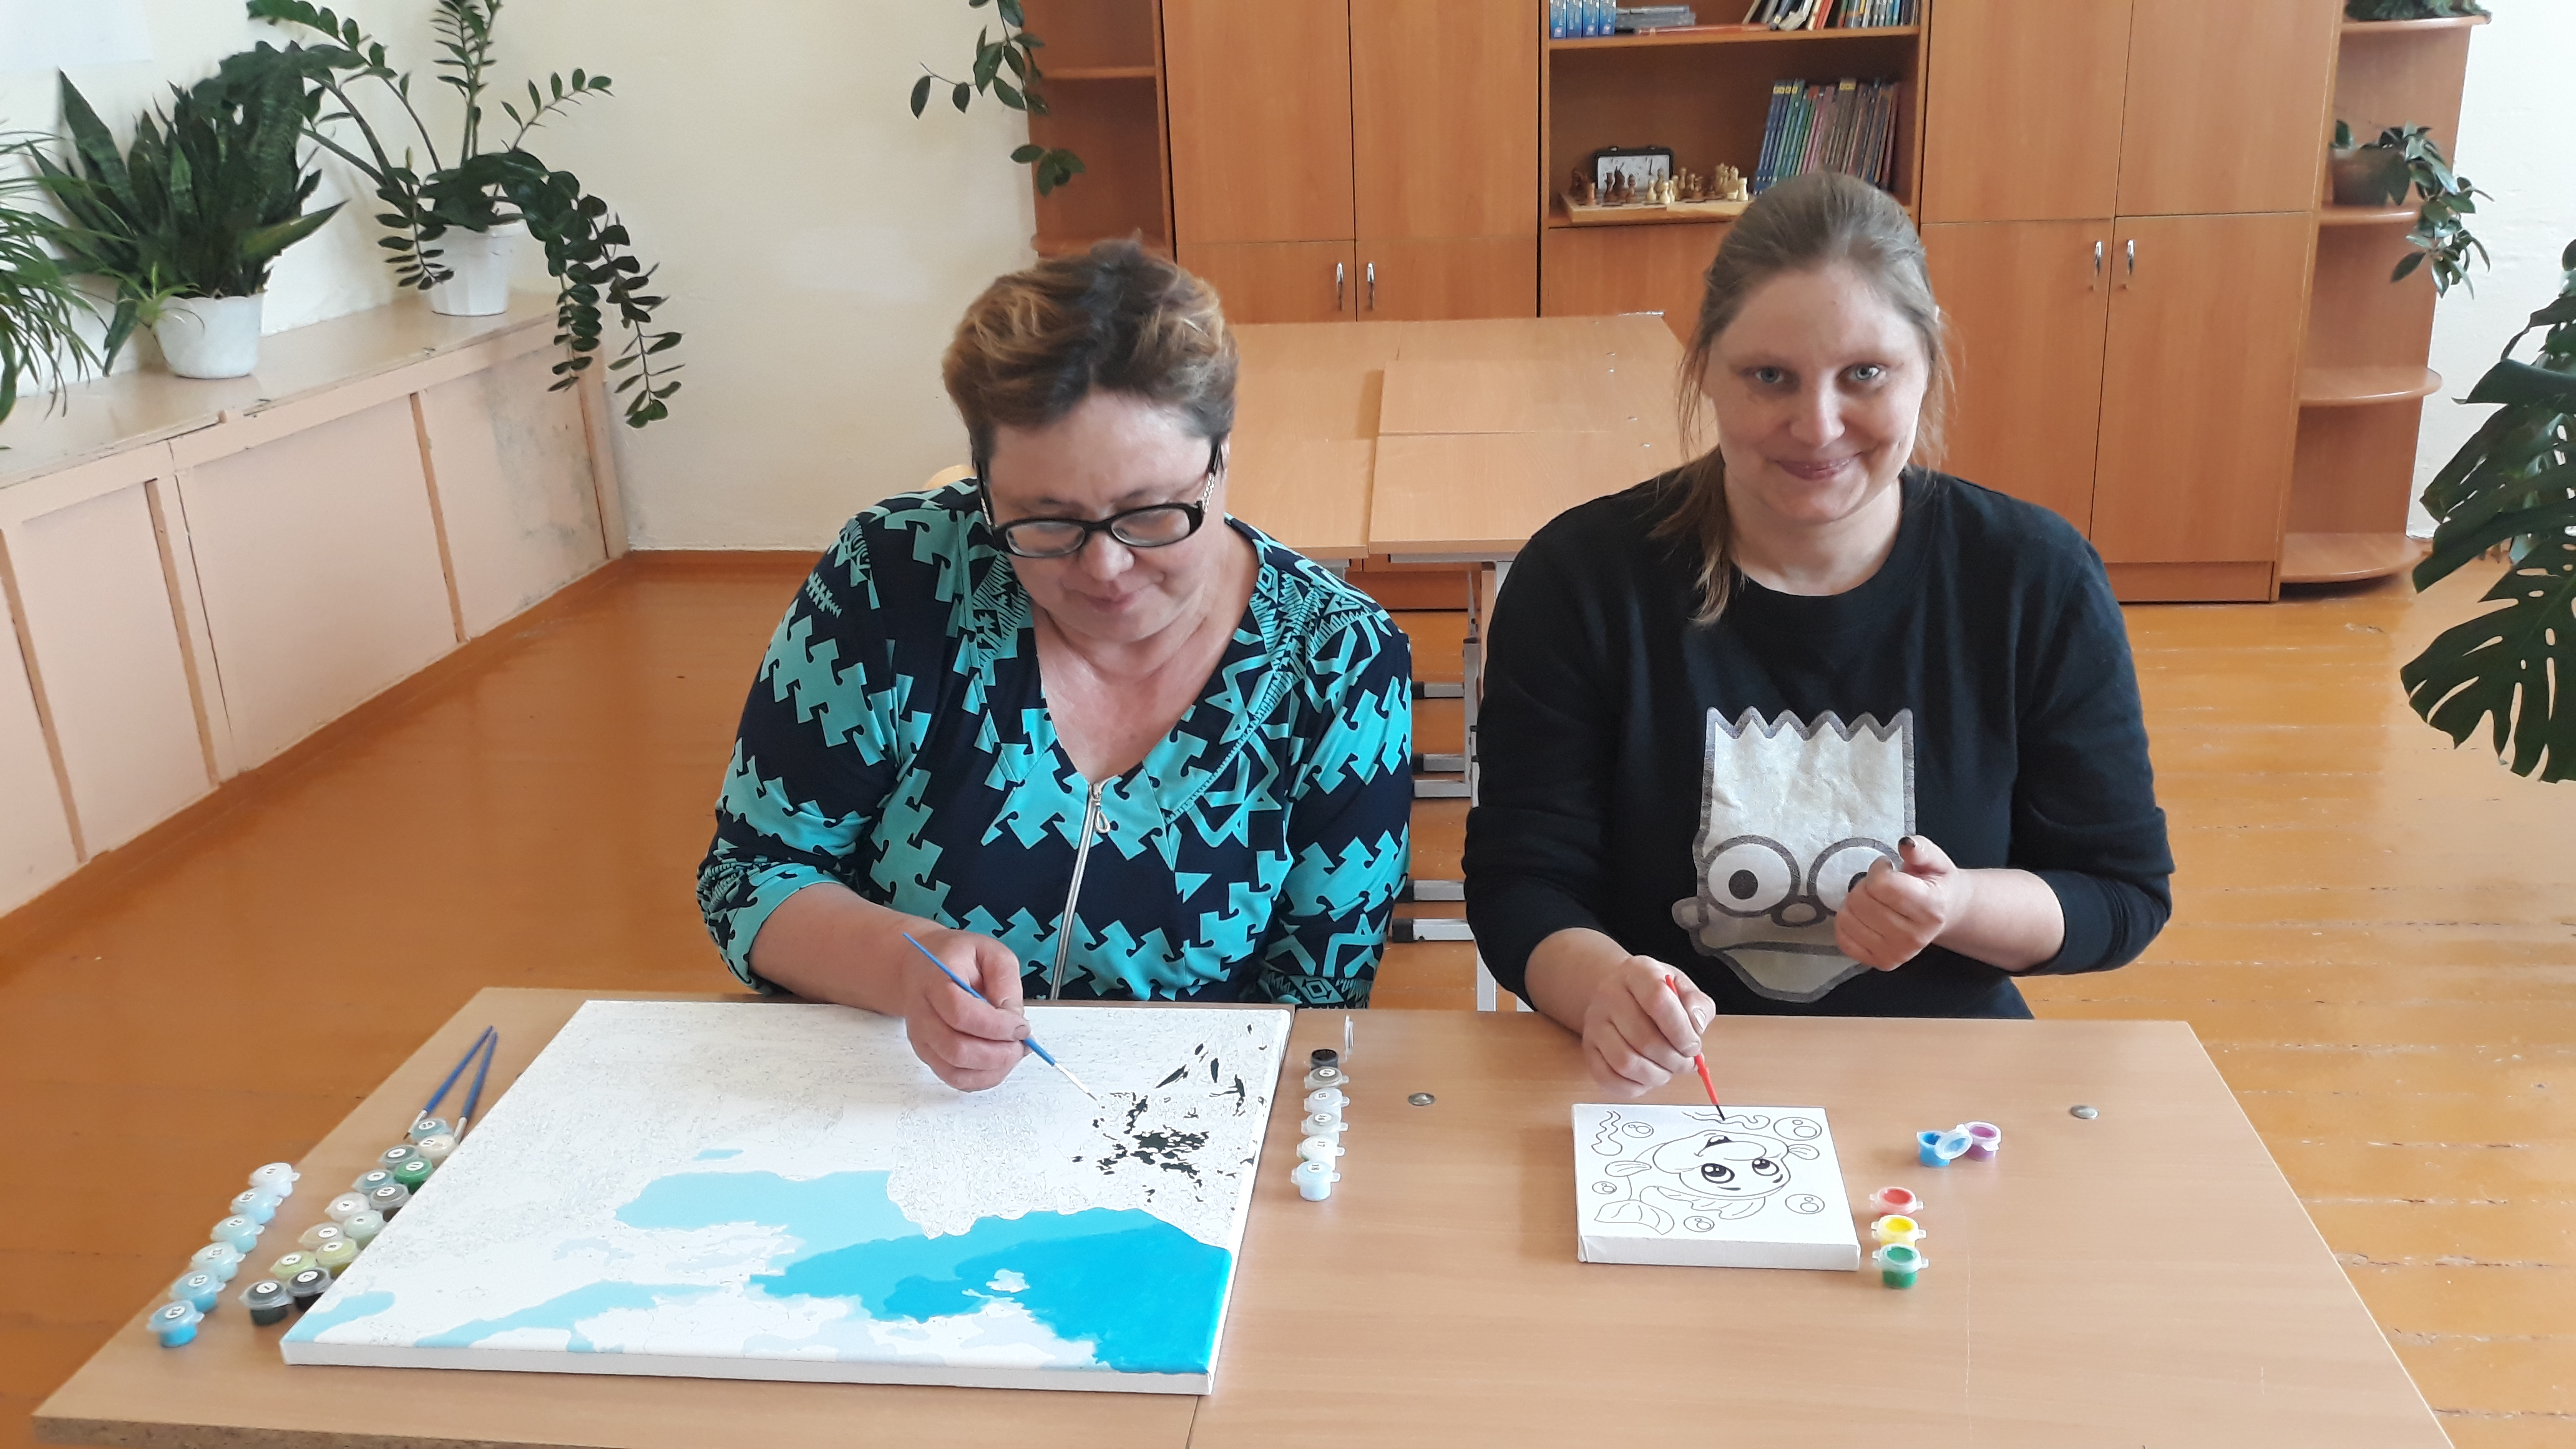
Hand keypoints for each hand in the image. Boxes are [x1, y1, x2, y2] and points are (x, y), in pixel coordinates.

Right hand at [897, 926, 1030, 1090]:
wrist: (921, 967)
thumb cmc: (957, 958)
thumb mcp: (990, 952)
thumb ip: (1005, 983)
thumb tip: (1014, 1019)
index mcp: (935, 980)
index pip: (961, 1013)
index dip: (997, 1026)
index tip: (1022, 1026)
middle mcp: (922, 1014)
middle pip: (956, 1049)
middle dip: (998, 1054)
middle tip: (1022, 1044)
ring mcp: (922, 1039)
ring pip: (956, 1072)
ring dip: (993, 1069)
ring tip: (1013, 1051)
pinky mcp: (928, 1055)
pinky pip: (956, 1079)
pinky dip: (983, 1078)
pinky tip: (999, 1062)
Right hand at [1577, 956, 1715, 1097]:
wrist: (1618, 992)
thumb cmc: (1656, 993)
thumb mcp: (1682, 987)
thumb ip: (1697, 1005)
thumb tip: (1696, 1026)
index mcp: (1637, 972)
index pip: (1657, 1000)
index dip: (1681, 1031)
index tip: (1694, 1046)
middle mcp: (1609, 995)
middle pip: (1643, 1038)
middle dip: (1673, 1060)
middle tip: (1686, 1064)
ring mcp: (1594, 1022)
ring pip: (1625, 1062)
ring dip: (1655, 1075)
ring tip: (1668, 1070)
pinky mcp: (1588, 1047)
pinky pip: (1607, 1078)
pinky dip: (1634, 1086)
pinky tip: (1647, 1078)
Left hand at [1835, 835, 1973, 970]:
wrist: (1946, 913)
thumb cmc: (1935, 883)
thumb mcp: (1935, 859)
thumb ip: (1921, 849)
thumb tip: (1905, 844)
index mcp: (1931, 908)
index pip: (1881, 884)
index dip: (1878, 869)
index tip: (1887, 867)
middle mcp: (1915, 936)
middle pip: (1860, 901)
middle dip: (1865, 885)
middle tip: (1880, 885)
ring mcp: (1898, 954)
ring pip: (1848, 918)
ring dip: (1855, 903)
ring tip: (1874, 900)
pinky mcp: (1882, 963)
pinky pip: (1843, 940)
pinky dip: (1847, 923)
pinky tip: (1864, 916)